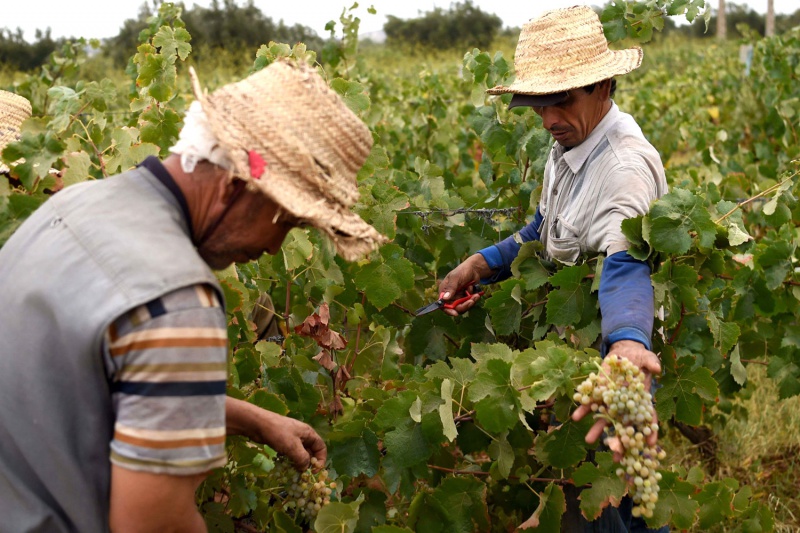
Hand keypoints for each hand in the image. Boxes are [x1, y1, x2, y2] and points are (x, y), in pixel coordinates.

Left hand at [226, 397, 325, 470]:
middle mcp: (302, 436)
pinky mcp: (283, 442)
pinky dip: (289, 460)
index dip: (320, 459)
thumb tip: (305, 469)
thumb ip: (302, 459)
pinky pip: (290, 453)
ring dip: (297, 463)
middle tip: (302, 474)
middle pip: (311, 451)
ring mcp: (292, 439)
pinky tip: (284, 466)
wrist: (258, 424)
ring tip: (292, 471)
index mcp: (309, 433)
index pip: (321, 447)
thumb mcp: (293, 447)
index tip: (314, 471)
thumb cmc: (278, 433)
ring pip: (299, 453)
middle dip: (308, 463)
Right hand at [438, 254, 491, 315]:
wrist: (474, 269)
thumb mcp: (456, 278)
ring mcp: (458, 297)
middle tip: (471, 301)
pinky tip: (477, 294)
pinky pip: (468, 304)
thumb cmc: (462, 271)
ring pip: (463, 307)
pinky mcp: (465, 298)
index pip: (443, 304)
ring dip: (470, 303)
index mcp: (444, 291)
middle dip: (463, 306)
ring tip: (476, 296)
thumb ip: (451, 288)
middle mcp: (450, 296)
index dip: (448, 310)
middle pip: (454, 308)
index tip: (455, 313)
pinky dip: (473, 300)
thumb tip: (444, 298)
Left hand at [571, 340, 661, 460]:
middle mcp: (625, 404)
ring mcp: (611, 400)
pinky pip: (590, 403)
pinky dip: (583, 409)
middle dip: (620, 441)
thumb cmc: (640, 359)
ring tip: (589, 440)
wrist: (623, 353)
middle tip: (616, 457)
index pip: (647, 418)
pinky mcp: (599, 392)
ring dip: (597, 429)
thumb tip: (656, 369)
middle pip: (623, 425)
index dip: (649, 431)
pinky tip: (576, 417)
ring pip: (605, 418)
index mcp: (640, 399)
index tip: (650, 445)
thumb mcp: (647, 358)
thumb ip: (652, 364)